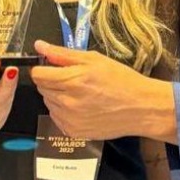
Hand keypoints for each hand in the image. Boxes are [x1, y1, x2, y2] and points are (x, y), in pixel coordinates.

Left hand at [30, 41, 176, 141]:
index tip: (51, 67)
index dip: (42, 68)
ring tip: (79, 93)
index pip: (38, 75)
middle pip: (42, 88)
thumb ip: (62, 54)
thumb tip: (39, 46)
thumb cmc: (120, 80)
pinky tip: (81, 106)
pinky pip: (57, 117)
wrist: (141, 108)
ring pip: (49, 103)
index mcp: (72, 81)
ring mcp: (70, 120)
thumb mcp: (93, 59)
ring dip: (57, 96)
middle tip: (72, 78)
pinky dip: (63, 111)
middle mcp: (68, 103)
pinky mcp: (74, 132)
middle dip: (51, 81)